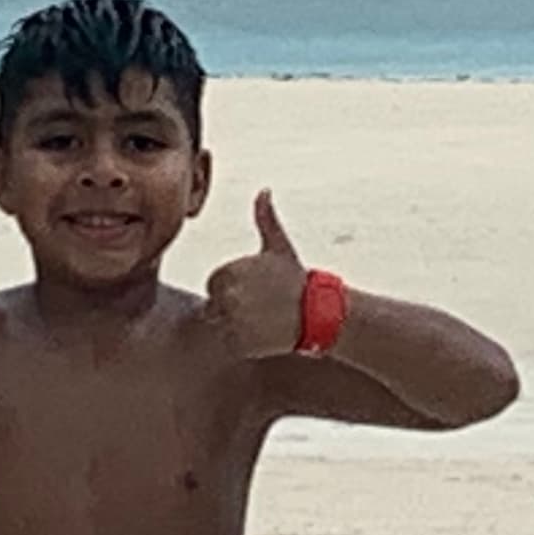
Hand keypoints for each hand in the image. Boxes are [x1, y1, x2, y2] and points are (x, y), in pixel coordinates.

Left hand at [203, 191, 309, 359]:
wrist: (318, 312)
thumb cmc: (297, 280)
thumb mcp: (279, 247)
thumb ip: (265, 219)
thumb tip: (264, 191)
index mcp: (229, 271)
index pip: (214, 284)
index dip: (234, 288)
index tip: (257, 290)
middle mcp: (227, 295)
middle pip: (215, 306)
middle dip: (234, 308)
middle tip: (261, 307)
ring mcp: (232, 319)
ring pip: (222, 325)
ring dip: (239, 325)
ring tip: (263, 320)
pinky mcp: (239, 342)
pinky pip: (231, 343)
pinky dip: (244, 342)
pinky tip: (264, 333)